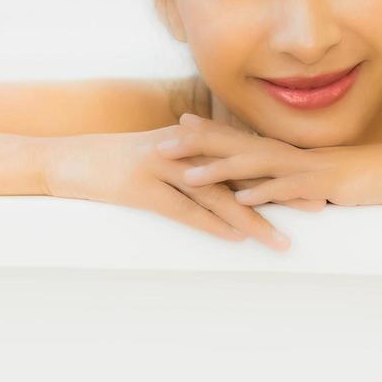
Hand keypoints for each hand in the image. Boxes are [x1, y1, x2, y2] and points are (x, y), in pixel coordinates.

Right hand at [41, 127, 292, 249]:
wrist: (65, 159)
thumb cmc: (109, 162)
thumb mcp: (153, 157)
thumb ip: (185, 162)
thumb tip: (215, 178)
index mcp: (188, 142)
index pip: (241, 157)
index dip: (277, 172)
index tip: (309, 185)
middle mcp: (182, 151)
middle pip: (240, 173)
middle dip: (279, 191)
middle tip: (316, 207)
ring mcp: (162, 168)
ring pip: (218, 195)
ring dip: (252, 219)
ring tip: (282, 239)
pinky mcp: (142, 188)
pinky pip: (183, 209)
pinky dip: (210, 223)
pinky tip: (234, 238)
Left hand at [159, 112, 381, 206]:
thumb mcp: (342, 183)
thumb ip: (315, 185)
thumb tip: (294, 194)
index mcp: (300, 154)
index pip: (247, 140)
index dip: (212, 133)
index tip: (178, 127)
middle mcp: (301, 155)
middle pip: (241, 145)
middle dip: (200, 144)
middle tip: (161, 142)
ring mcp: (315, 167)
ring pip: (260, 166)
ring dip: (222, 170)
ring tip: (186, 175)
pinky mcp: (332, 184)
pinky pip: (295, 188)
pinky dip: (268, 193)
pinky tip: (243, 198)